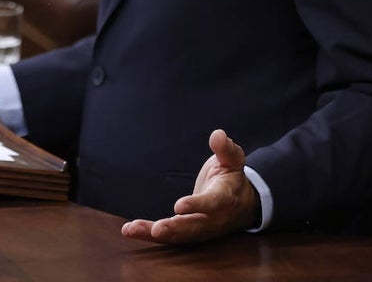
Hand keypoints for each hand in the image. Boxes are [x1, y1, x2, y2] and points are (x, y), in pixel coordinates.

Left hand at [121, 129, 260, 243]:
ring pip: (178, 236)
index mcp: (224, 199)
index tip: (179, 206)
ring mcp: (199, 229)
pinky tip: (129, 230)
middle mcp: (212, 219)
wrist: (241, 205)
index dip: (197, 205)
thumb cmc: (232, 178)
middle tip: (157, 229)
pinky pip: (168, 236)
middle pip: (193, 227)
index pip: (212, 204)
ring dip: (154, 234)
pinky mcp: (187, 232)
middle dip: (174, 228)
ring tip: (132, 229)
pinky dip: (148, 234)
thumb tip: (218, 134)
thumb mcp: (232, 161)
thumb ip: (225, 149)